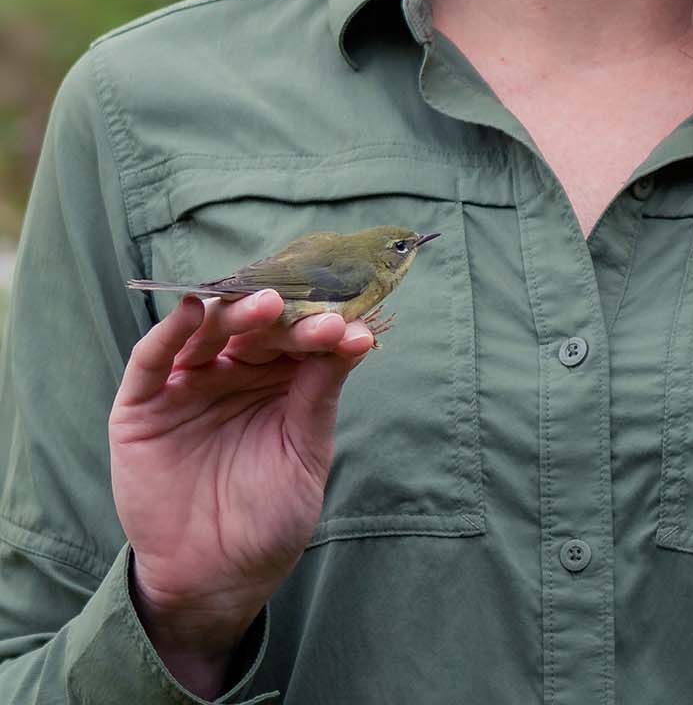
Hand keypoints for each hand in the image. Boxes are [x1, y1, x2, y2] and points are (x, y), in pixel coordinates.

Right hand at [109, 291, 372, 658]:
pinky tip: (192, 311)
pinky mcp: (142, 404)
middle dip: (286, 317)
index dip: (318, 328)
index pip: (296, 337)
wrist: (216, 579)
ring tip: (270, 306)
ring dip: (237, 312)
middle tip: (314, 316)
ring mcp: (186, 383)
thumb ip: (319, 392)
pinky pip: (152, 358)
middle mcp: (231, 370)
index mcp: (276, 377)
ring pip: (208, 331)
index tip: (346, 327)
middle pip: (255, 328)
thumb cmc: (269, 514)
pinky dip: (169, 331)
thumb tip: (357, 335)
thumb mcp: (304, 450)